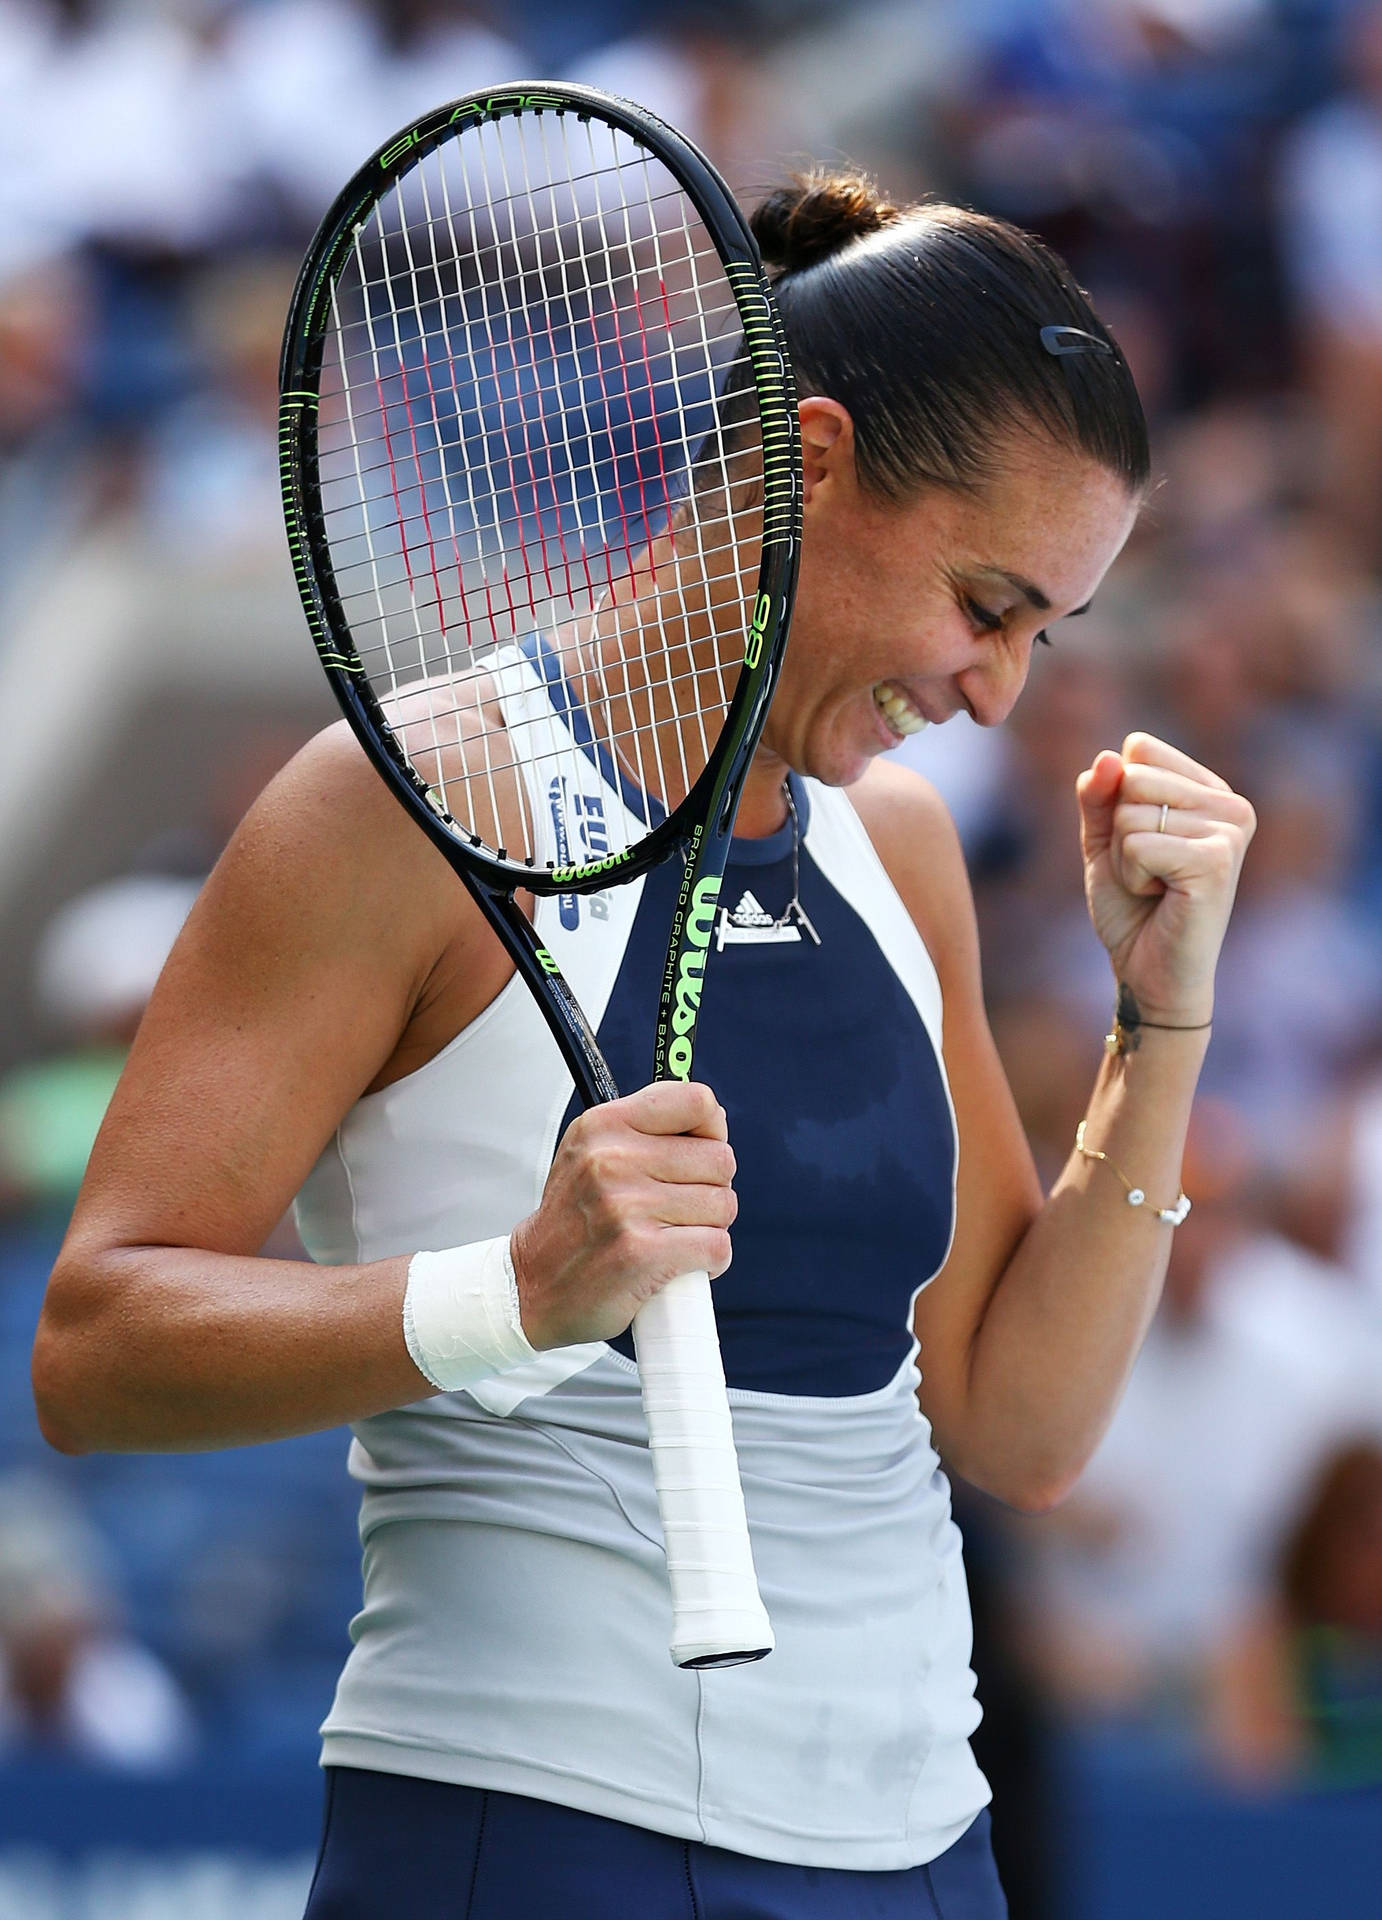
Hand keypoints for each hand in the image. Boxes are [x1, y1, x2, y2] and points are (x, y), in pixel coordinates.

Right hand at [509, 1081, 736, 1349]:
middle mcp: (612, 1160)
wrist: (532, 1286)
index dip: (712, 1131)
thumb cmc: (575, 1221)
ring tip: (674, 1235)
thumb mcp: (592, 1153)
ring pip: (723, 1205)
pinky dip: (710, 1261)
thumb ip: (646, 1130)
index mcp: (604, 1126)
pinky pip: (717, 1247)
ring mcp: (626, 1207)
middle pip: (719, 1159)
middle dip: (712, 1188)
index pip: (697, 1102)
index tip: (699, 1152)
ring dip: (710, 1226)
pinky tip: (681, 1263)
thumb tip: (714, 1119)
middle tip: (679, 1207)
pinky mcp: (643, 1253)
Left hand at [1076, 733, 1255, 1024]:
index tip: (1141, 843)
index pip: (1139, 748)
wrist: (1148, 972)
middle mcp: (1230, 803)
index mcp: (1209, 789)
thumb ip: (1099, 795)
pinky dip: (1132, 877)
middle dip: (1119, 831)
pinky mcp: (1218, 859)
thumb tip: (1108, 758)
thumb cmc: (1131, 907)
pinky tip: (1162, 897)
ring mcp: (1230, 829)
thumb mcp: (1104, 840)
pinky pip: (1137, 845)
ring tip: (1156, 886)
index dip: (1116, 799)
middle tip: (1147, 872)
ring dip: (1125, 858)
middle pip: (1132, 777)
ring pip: (1130, 813)